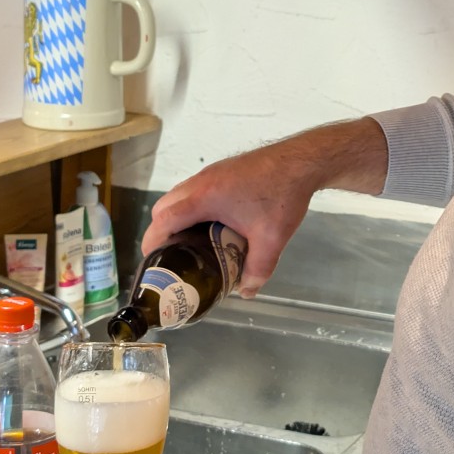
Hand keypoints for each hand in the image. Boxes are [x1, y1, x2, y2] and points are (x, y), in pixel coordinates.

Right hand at [141, 119, 387, 296]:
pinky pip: (192, 189)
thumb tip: (247, 292)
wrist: (301, 161)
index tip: (152, 261)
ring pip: (178, 195)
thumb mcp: (271, 240)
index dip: (153, 241)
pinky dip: (190, 206)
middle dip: (161, 230)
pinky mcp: (221, 170)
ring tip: (189, 242)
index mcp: (204, 198)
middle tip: (172, 255)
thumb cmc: (282, 198)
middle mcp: (200, 182)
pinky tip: (210, 223)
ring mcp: (210, 173)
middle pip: (164, 206)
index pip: (164, 219)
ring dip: (176, 216)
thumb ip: (257, 269)